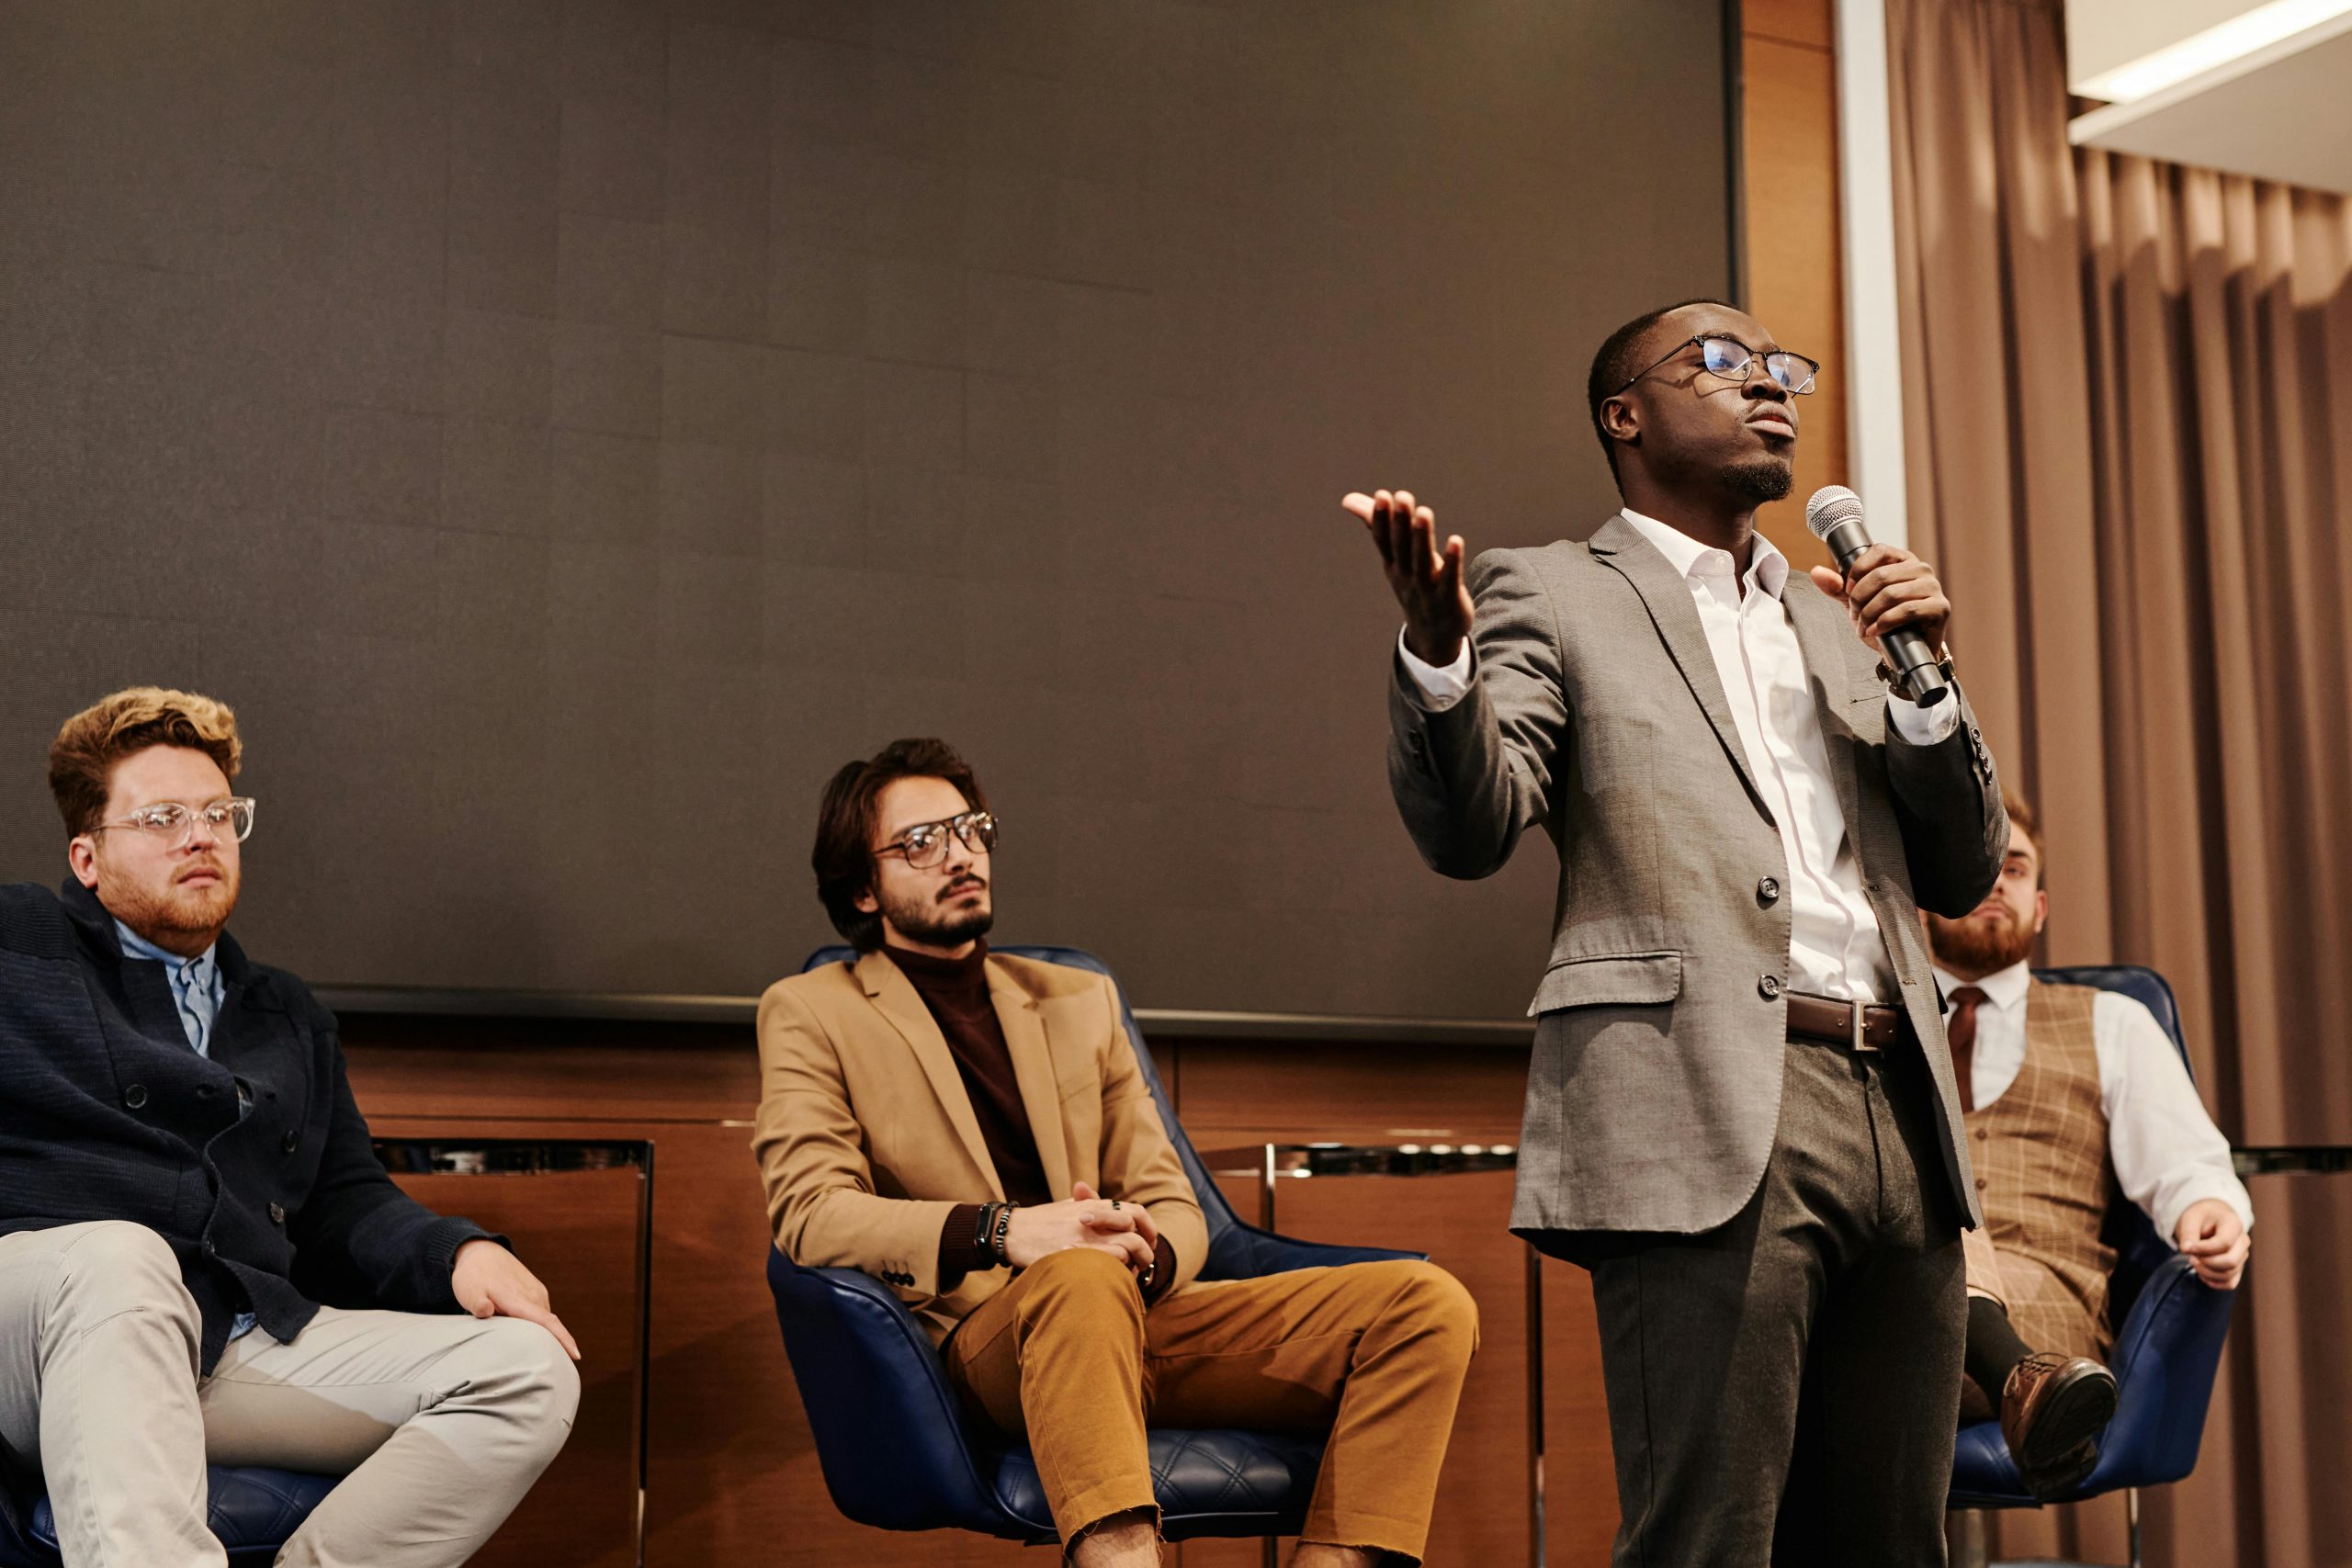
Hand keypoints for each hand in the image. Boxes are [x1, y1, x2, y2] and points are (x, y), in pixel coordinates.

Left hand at [452, 1239, 580, 1359]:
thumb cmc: (473, 1275)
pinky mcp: (535, 1290)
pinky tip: (530, 1335)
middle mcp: (533, 1295)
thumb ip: (477, 1303)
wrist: (480, 1252)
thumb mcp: (468, 1291)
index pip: (546, 1321)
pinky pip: (541, 1312)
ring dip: (545, 1334)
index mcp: (518, 1299)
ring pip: (544, 1319)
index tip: (576, 1355)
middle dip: (556, 1345)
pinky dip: (540, 1325)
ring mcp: (536, 1291)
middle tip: (553, 1369)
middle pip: (549, 1325)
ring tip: (539, 1356)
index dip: (562, 1338)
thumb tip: (484, 1310)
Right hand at [1001, 1182, 1156, 1273]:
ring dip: (1135, 1263)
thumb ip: (1089, 1206)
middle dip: (1146, 1251)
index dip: (1149, 1228)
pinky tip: (1113, 1278)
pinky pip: (1108, 1260)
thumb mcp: (1067, 1207)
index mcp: (1094, 1205)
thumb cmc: (1040, 1221)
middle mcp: (1093, 1218)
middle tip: (1144, 1263)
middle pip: (1136, 1232)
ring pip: (1126, 1247)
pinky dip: (1118, 1270)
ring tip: (1132, 1275)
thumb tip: (1109, 1211)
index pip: (1136, 1212)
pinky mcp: (1075, 1253)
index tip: (1149, 1242)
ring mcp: (1084, 1236)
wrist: (1012, 1231)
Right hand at [1343, 489, 1473, 667]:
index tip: (1382, 495)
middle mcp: (1406, 575)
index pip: (1384, 540)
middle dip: (1401, 522)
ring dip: (1423, 537)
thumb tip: (1348, 499)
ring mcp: (1427, 587)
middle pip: (1402, 547)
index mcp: (1393, 563)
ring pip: (1422, 560)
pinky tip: (1456, 540)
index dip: (1382, 519)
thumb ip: (1376, 525)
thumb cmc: (1413, 585)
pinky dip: (1451, 561)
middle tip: (1402, 497)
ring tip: (1424, 512)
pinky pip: (1449, 578)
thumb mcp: (1393, 557)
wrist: (1433, 634)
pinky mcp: (1449, 597)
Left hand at [1807, 545, 1950, 661]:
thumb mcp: (1856, 602)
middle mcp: (1921, 569)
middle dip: (1859, 598)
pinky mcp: (1940, 608)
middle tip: (1854, 615)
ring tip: (1863, 626)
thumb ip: (1837, 587)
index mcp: (1903, 560)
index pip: (1878, 550)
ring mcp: (1933, 587)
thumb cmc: (1884, 623)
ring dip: (1869, 613)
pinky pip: (1907, 610)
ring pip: (1891, 594)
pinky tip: (1875, 631)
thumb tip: (1816, 571)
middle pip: (1881, 575)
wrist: (1903, 653)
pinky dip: (1884, 622)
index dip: (1857, 571)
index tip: (1849, 590)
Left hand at [2173, 1198, 2249, 1289]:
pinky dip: (2213, 1282)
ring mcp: (2242, 1256)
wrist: (2209, 1218)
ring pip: (2229, 1275)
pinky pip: (2230, 1283)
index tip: (2187, 1248)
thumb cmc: (2200, 1217)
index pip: (2224, 1243)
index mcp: (2233, 1224)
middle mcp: (2243, 1241)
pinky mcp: (2238, 1268)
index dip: (2204, 1249)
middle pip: (2230, 1262)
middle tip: (2190, 1256)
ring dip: (2207, 1273)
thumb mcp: (2190, 1219)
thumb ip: (2188, 1234)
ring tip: (2194, 1261)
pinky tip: (2201, 1272)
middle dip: (2206, 1263)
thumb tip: (2186, 1249)